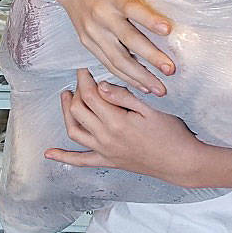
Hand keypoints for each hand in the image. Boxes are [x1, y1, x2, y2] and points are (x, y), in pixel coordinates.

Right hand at [50, 0, 174, 95]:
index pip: (132, 9)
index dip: (150, 19)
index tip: (168, 30)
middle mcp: (101, 16)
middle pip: (128, 40)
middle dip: (150, 57)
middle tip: (171, 69)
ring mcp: (93, 33)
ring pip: (117, 59)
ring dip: (139, 76)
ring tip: (160, 88)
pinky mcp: (88, 43)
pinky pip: (108, 63)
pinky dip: (124, 77)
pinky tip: (142, 86)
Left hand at [50, 70, 204, 181]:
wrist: (181, 162)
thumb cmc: (172, 135)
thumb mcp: (151, 110)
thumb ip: (124, 97)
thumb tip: (102, 85)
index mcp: (117, 122)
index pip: (91, 96)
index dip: (85, 80)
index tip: (85, 69)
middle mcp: (106, 138)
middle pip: (78, 110)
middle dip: (76, 91)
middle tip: (81, 79)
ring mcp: (105, 151)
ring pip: (74, 131)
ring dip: (66, 113)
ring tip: (66, 98)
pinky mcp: (108, 161)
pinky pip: (81, 161)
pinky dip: (64, 157)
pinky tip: (50, 153)